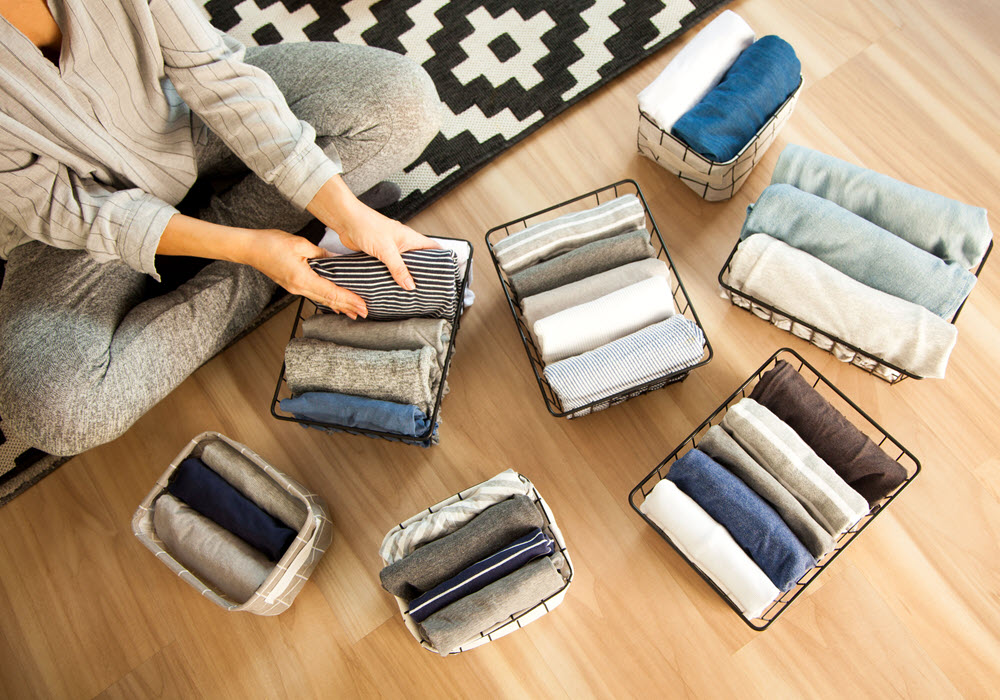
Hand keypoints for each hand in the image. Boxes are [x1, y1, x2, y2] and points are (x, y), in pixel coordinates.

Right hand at [244, 229, 367, 318]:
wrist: (249, 248)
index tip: (362, 305)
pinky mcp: (292, 285)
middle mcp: (299, 288)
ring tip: (353, 313)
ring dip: (339, 306)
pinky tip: (334, 305)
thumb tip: (335, 259)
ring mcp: (295, 288)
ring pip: (322, 300)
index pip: (331, 292)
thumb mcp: (300, 244)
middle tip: (365, 313)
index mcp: (302, 279)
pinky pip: (314, 295)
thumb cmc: (270, 243)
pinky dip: (327, 300)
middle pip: (328, 300)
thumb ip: (320, 254)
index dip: (349, 300)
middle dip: (348, 307)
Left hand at [307, 176, 438, 289]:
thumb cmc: (367, 225)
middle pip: (419, 259)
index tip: (445, 272)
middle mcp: (403, 243)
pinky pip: (389, 267)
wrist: (346, 220)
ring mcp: (391, 248)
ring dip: (405, 275)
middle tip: (427, 287)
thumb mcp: (386, 250)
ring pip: (403, 264)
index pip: (433, 248)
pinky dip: (391, 275)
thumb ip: (399, 268)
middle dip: (422, 272)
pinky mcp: (379, 254)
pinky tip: (391, 284)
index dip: (441, 259)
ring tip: (409, 290)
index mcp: (410, 238)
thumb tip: (410, 284)